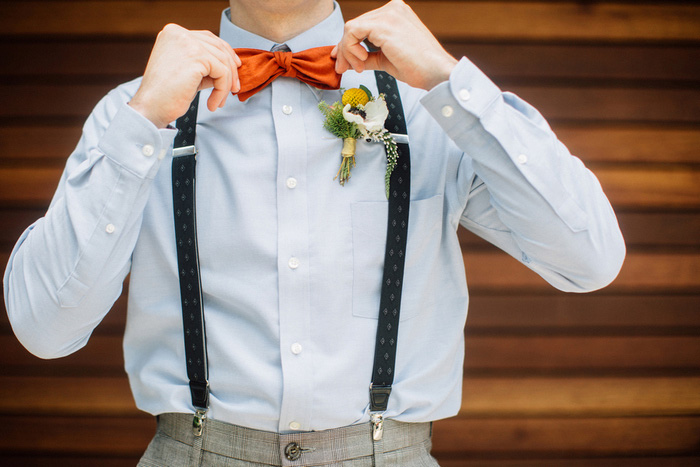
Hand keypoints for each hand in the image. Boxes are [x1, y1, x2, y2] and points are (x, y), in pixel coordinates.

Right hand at [129, 24, 241, 127]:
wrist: (151, 108)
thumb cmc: (166, 94)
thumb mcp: (188, 72)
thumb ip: (205, 63)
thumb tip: (230, 64)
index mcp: (173, 33)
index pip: (209, 38)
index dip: (225, 53)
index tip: (235, 69)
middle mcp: (179, 33)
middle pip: (219, 47)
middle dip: (231, 70)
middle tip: (234, 89)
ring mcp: (187, 42)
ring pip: (223, 62)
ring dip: (225, 85)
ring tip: (218, 101)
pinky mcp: (196, 57)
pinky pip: (222, 74)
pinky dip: (222, 91)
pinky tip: (213, 104)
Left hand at [332, 0, 457, 90]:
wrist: (435, 72)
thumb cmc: (418, 68)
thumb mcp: (387, 59)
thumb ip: (368, 56)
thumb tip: (349, 60)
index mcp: (396, 13)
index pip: (364, 25)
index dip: (348, 43)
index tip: (343, 60)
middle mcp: (392, 8)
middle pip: (355, 25)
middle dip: (344, 49)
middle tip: (342, 67)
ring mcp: (388, 14)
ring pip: (351, 29)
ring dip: (347, 51)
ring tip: (357, 68)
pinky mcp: (382, 25)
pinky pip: (352, 32)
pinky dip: (350, 49)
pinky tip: (361, 62)